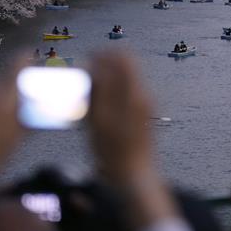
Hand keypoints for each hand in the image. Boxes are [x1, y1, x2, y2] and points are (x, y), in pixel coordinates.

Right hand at [89, 50, 178, 228]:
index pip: (123, 57)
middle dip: (104, 66)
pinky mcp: (143, 115)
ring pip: (125, 79)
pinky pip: (127, 93)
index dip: (102, 54)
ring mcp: (145, 105)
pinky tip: (97, 109)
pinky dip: (111, 93)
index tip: (85, 60)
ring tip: (88, 94)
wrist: (134, 176)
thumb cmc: (114, 151)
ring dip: (107, 80)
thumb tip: (89, 64)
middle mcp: (144, 94)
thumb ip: (96, 88)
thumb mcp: (98, 118)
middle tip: (84, 76)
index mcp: (135, 92)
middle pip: (125, 66)